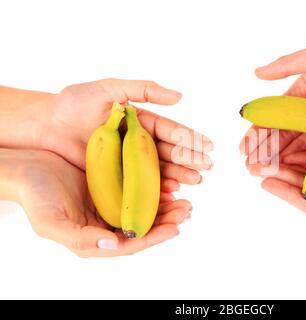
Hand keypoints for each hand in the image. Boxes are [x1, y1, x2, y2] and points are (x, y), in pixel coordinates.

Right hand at [16, 149, 191, 256]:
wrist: (27, 167)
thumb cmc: (35, 197)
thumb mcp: (52, 222)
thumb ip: (82, 239)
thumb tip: (113, 245)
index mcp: (94, 239)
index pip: (130, 243)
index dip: (154, 237)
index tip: (175, 228)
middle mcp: (106, 225)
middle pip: (142, 228)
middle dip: (166, 221)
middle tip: (187, 209)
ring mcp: (110, 205)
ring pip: (143, 210)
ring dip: (164, 206)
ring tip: (184, 199)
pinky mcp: (111, 187)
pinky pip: (137, 190)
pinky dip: (152, 189)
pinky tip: (167, 183)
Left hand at [45, 78, 212, 182]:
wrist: (46, 126)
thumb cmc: (74, 104)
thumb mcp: (109, 89)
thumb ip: (143, 90)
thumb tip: (179, 96)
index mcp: (140, 122)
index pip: (170, 131)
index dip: (190, 139)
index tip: (209, 147)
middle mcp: (138, 143)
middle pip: (169, 153)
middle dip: (189, 160)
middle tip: (206, 168)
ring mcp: (128, 162)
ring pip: (159, 170)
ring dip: (179, 176)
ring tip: (195, 182)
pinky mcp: (117, 177)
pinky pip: (141, 184)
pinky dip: (158, 189)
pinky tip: (172, 192)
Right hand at [240, 38, 305, 179]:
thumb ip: (288, 65)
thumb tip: (256, 73)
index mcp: (300, 95)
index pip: (273, 118)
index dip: (257, 134)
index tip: (244, 149)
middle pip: (283, 138)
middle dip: (266, 153)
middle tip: (251, 168)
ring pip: (300, 149)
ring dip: (283, 162)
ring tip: (267, 175)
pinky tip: (296, 176)